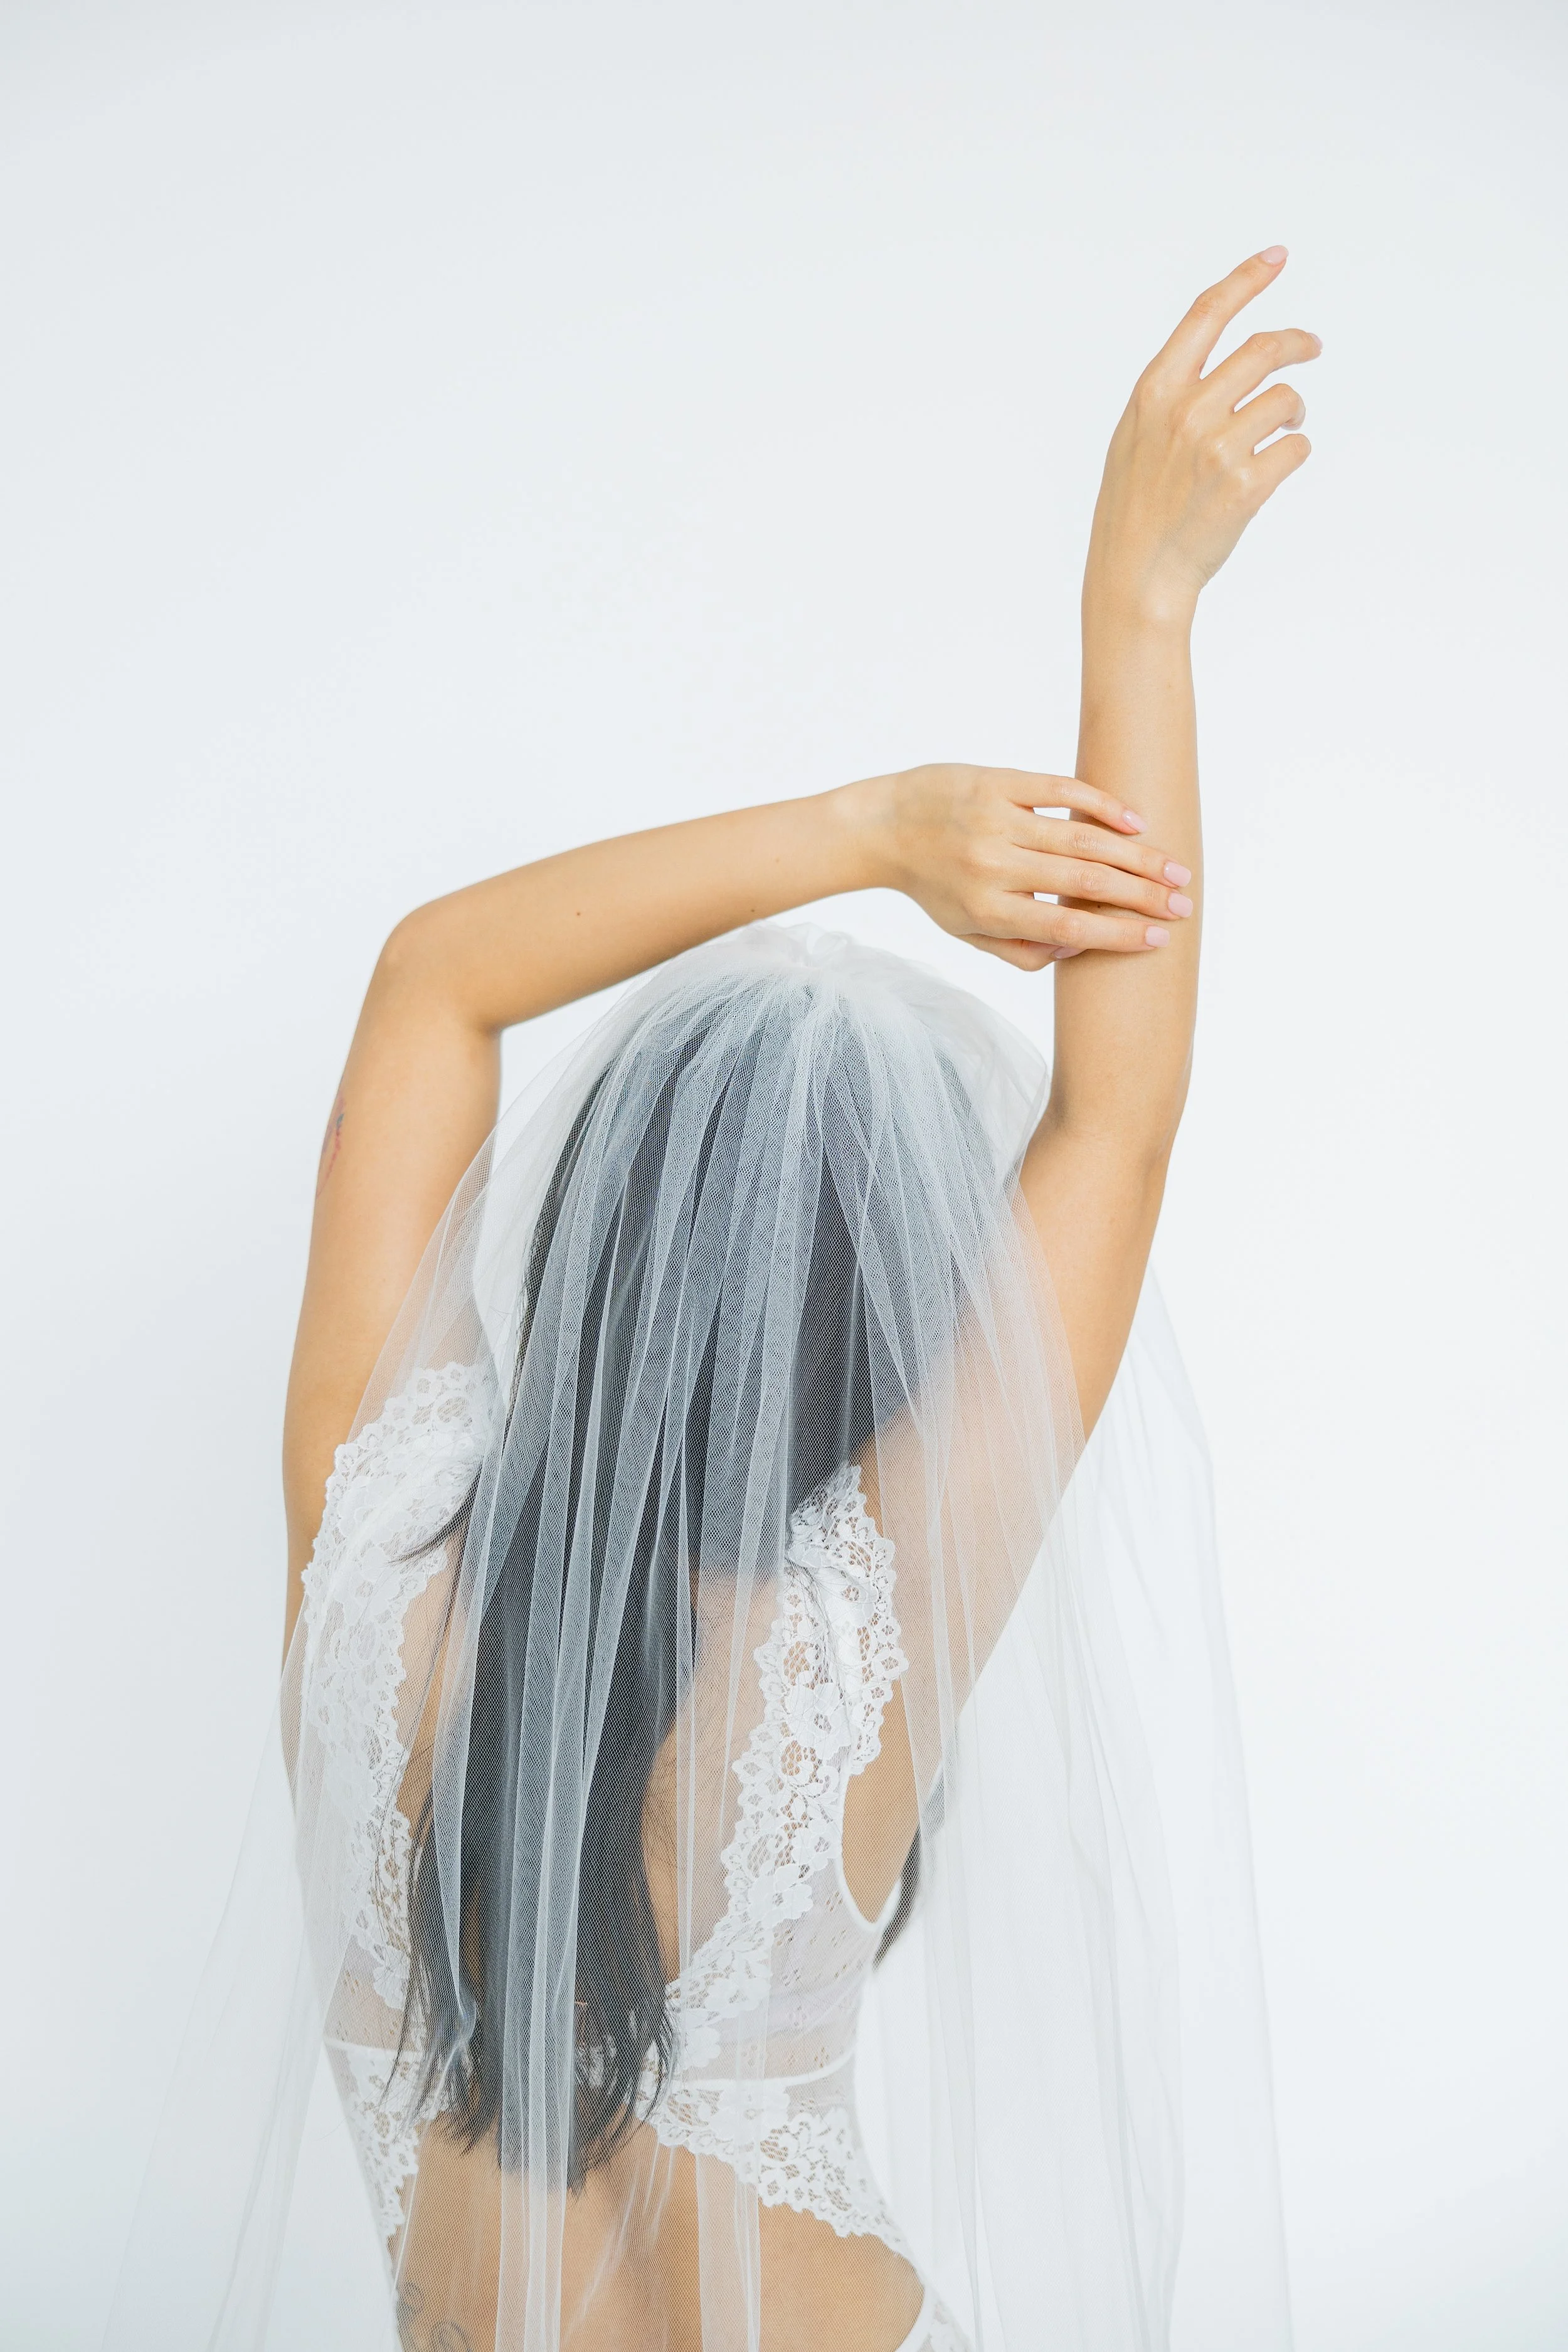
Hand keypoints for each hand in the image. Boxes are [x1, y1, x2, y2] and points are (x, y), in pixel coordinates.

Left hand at [849, 762, 1194, 971]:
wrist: (883, 827)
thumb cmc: (934, 885)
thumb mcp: (968, 932)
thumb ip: (1021, 950)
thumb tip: (1078, 950)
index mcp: (988, 909)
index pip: (1068, 928)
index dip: (1119, 934)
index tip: (1160, 937)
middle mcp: (993, 865)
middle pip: (1084, 884)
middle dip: (1143, 897)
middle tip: (1183, 904)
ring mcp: (996, 819)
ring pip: (1081, 839)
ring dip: (1137, 855)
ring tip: (1174, 870)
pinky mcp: (997, 781)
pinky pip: (1060, 790)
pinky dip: (1102, 805)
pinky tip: (1136, 822)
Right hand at [1085, 246, 1319, 624]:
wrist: (1136, 575)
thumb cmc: (1135, 508)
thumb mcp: (1136, 436)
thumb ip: (1174, 393)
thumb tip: (1225, 356)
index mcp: (1155, 392)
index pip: (1207, 314)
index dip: (1245, 279)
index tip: (1276, 257)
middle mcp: (1186, 412)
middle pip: (1263, 349)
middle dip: (1297, 343)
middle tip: (1312, 347)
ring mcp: (1217, 448)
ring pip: (1286, 400)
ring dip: (1294, 412)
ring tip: (1281, 431)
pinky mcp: (1245, 485)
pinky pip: (1296, 448)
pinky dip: (1293, 454)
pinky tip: (1270, 471)